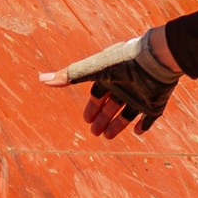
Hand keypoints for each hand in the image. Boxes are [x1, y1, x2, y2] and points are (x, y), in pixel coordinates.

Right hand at [44, 25, 178, 136]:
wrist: (155, 60)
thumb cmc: (122, 63)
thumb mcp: (93, 71)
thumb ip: (70, 76)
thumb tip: (41, 79)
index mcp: (111, 77)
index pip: (99, 94)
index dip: (92, 106)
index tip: (86, 119)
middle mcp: (126, 86)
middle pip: (111, 105)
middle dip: (102, 118)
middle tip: (94, 132)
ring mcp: (141, 94)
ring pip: (127, 113)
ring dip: (118, 125)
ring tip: (107, 136)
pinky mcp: (156, 101)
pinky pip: (150, 117)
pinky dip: (144, 125)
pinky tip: (137, 132)